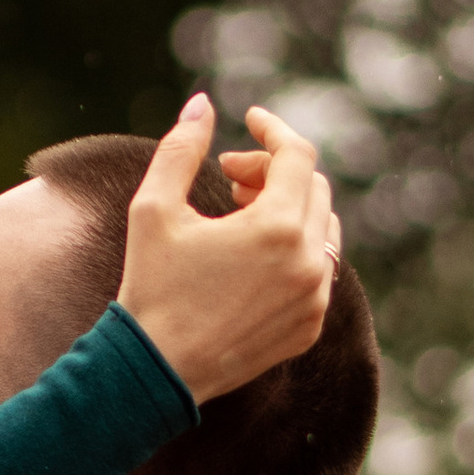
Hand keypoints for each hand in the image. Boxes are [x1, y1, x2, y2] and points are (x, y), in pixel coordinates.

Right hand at [118, 98, 336, 403]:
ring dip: (289, 207)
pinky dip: (294, 249)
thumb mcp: (154, 209)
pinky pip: (319, 271)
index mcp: (276, 228)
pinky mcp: (309, 328)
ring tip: (242, 212)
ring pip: (323, 228)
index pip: (297, 155)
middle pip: (313, 187)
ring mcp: (314, 299)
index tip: (250, 120)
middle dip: (274, 170)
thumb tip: (203, 104)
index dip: (273, 130)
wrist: (155, 370)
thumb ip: (182, 148)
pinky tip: (253, 255)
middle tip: (230, 177)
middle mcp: (308, 263)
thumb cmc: (150, 286)